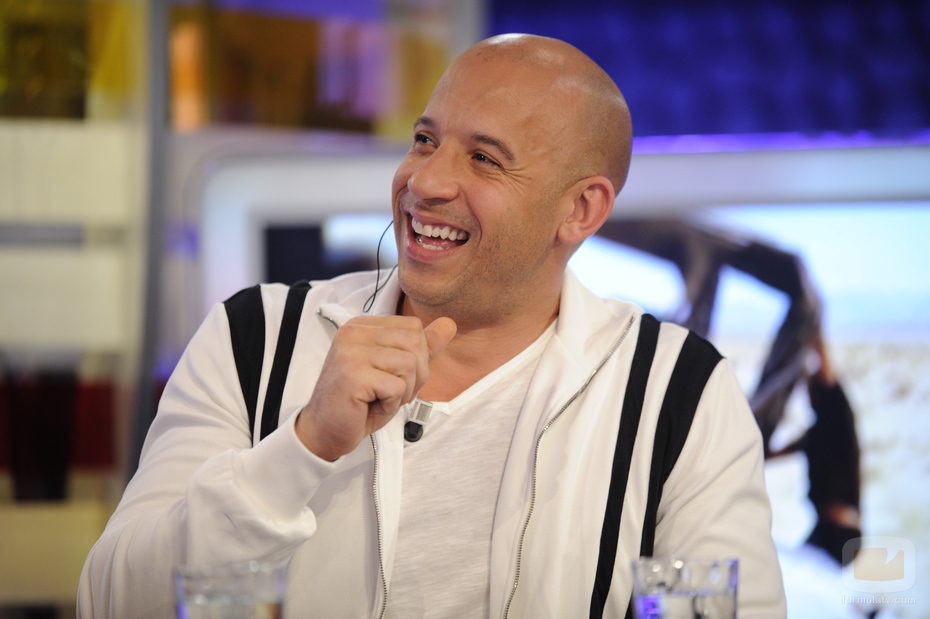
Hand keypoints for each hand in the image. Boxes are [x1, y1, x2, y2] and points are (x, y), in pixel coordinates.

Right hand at [295, 315, 455, 460]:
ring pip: (410, 365)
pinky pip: (397, 387)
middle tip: (388, 392)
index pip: (413, 328)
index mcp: (362, 326)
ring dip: (402, 391)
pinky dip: (391, 404)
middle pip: (415, 344)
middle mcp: (353, 332)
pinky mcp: (352, 375)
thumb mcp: (396, 370)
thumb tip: (449, 323)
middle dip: (413, 376)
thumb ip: (422, 346)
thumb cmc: (361, 402)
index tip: (391, 377)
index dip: (415, 358)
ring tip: (378, 399)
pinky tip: (370, 407)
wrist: (325, 432)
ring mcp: (351, 352)